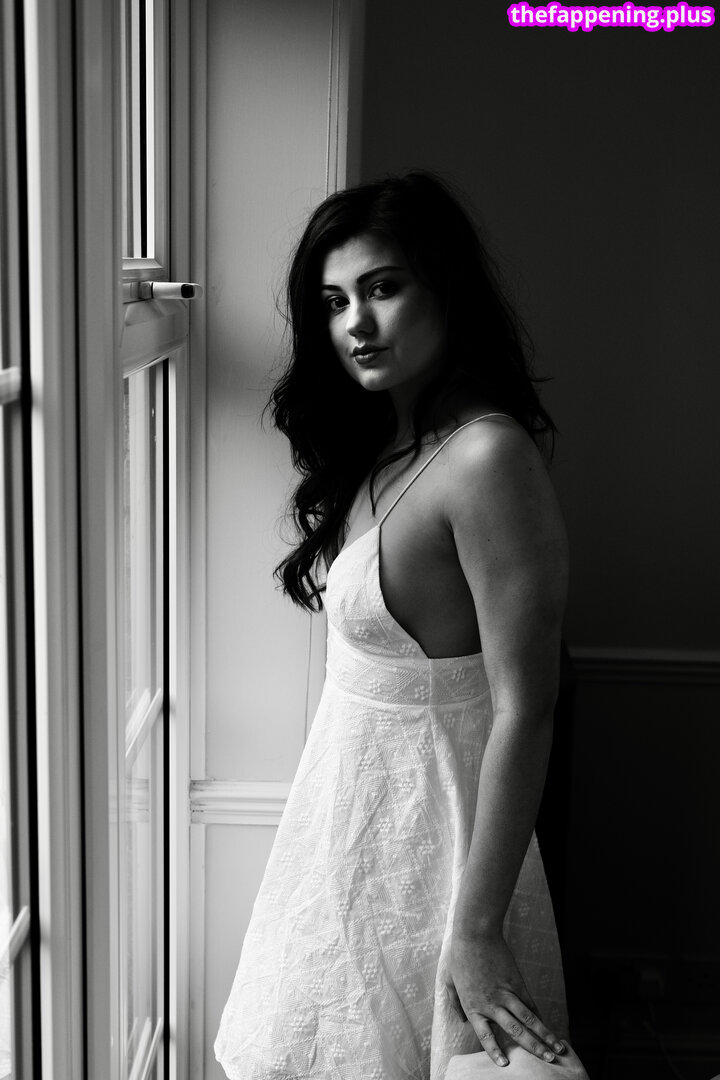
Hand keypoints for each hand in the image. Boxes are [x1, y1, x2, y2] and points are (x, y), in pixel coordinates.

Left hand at [446, 931, 565, 1067]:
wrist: (476, 934)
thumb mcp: (449, 982)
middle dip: (533, 1049)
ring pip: (529, 1020)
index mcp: (474, 1007)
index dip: (495, 1052)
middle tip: (548, 1062)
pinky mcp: (517, 983)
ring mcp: (507, 994)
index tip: (505, 1065)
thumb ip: (455, 1004)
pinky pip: (530, 1004)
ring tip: (557, 1049)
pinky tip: (548, 1026)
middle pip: (515, 1032)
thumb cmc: (459, 956)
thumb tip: (462, 1021)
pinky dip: (540, 1017)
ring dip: (545, 1036)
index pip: (486, 1036)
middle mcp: (492, 1005)